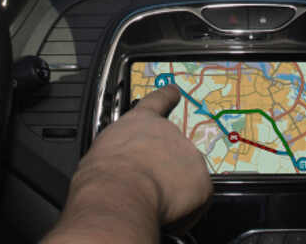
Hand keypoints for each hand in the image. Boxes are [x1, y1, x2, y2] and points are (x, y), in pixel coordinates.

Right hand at [43, 84, 211, 242]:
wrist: (120, 193)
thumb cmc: (103, 175)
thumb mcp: (103, 151)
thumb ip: (119, 149)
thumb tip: (120, 163)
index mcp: (141, 121)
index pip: (157, 101)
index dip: (166, 96)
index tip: (174, 91)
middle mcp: (169, 132)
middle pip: (172, 148)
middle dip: (163, 165)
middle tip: (145, 184)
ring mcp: (190, 155)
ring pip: (184, 175)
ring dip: (173, 187)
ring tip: (151, 201)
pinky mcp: (202, 181)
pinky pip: (197, 198)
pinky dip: (186, 209)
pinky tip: (167, 214)